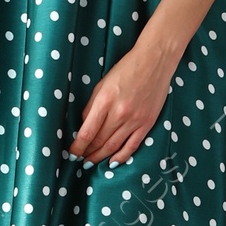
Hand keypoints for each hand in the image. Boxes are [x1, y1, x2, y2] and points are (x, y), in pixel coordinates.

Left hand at [69, 30, 179, 164]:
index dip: (78, 146)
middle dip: (87, 153)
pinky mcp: (147, 123)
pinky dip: (121, 157)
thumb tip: (85, 126)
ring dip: (100, 157)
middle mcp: (119, 113)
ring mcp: (135, 120)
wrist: (155, 62)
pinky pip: (132, 146)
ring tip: (91, 163)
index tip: (71, 153)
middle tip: (79, 159)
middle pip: (99, 141)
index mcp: (105, 101)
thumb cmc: (126, 69)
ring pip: (113, 147)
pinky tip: (112, 163)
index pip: (87, 132)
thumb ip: (92, 106)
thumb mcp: (102, 85)